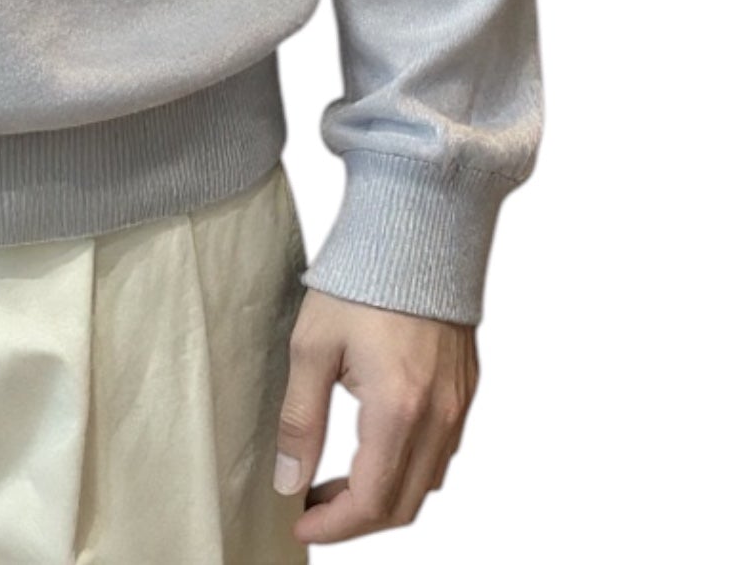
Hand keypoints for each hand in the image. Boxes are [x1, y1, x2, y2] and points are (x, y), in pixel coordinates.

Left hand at [273, 286, 477, 543]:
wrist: (417, 228)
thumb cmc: (362, 278)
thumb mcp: (312, 346)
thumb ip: (300, 420)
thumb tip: (290, 481)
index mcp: (399, 409)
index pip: (372, 501)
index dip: (334, 527)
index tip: (300, 526)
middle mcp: (439, 417)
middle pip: (404, 505)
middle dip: (356, 519)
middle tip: (312, 508)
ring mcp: (459, 405)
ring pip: (427, 483)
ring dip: (384, 495)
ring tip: (335, 480)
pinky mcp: (465, 389)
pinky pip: (442, 452)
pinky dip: (409, 467)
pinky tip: (374, 448)